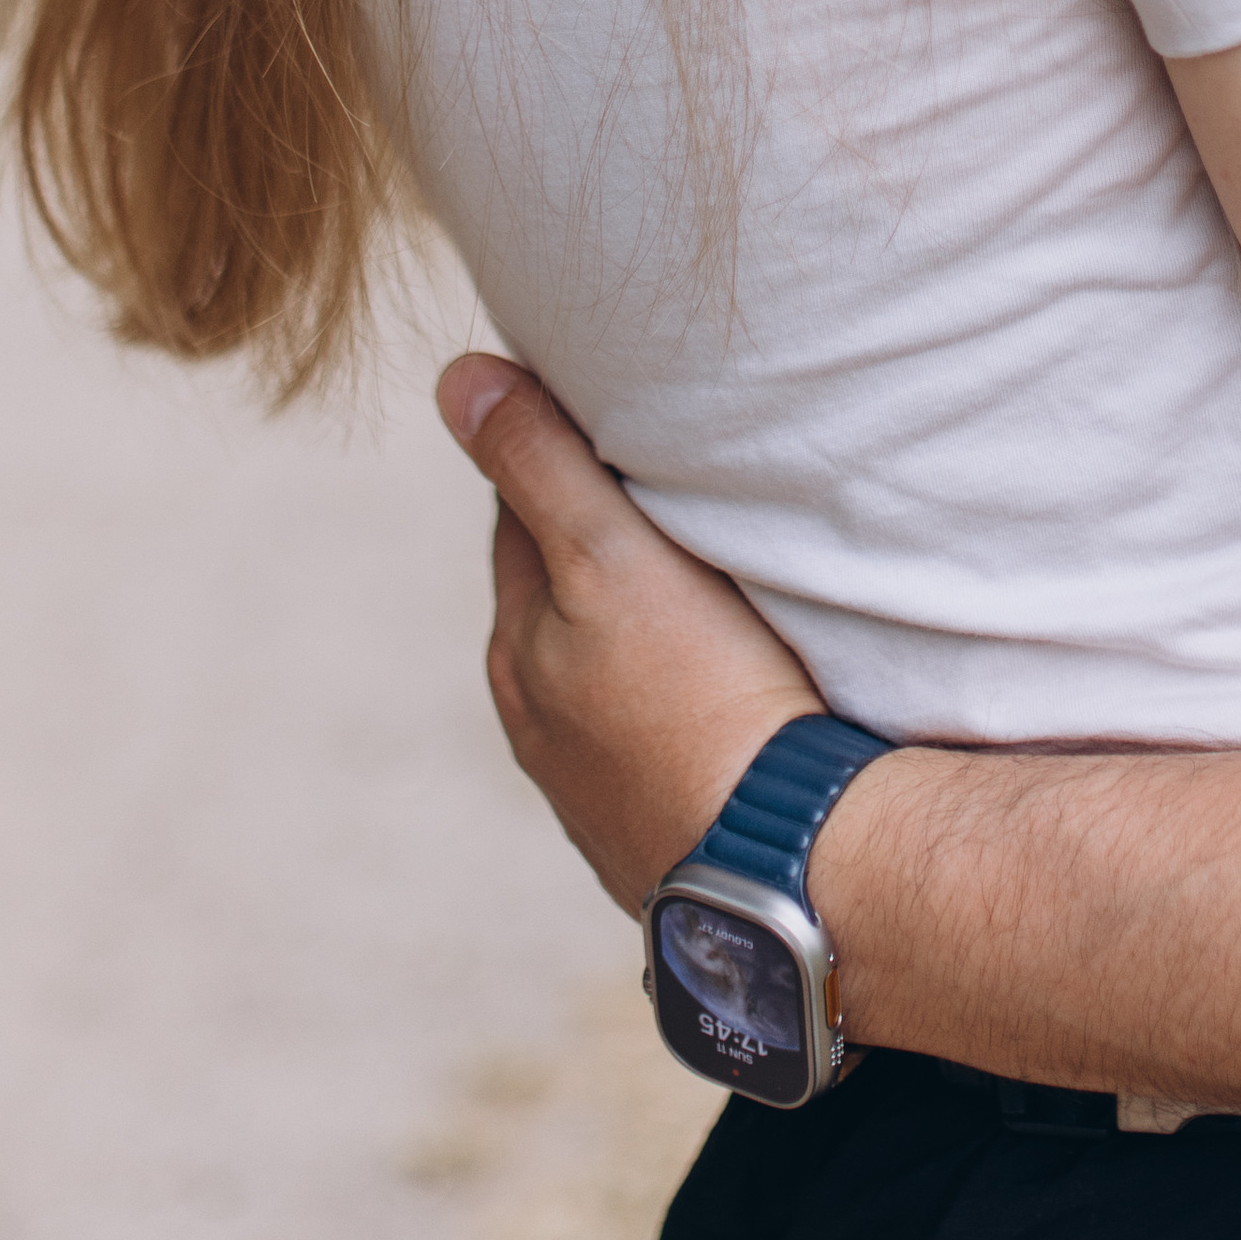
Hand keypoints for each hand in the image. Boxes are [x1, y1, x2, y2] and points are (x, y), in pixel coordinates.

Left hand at [438, 356, 818, 910]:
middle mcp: (544, 726)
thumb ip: (537, 463)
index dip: (562, 461)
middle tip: (667, 491)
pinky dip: (681, 704)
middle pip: (561, 601)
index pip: (522, 519)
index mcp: (519, 649)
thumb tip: (455, 376)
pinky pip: (661, 742)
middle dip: (598, 548)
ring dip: (642, 633)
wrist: (785, 862)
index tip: (610, 418)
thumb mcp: (607, 556)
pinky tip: (728, 695)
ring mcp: (602, 792)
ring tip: (706, 592)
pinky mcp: (666, 836)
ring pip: (609, 676)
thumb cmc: (696, 695)